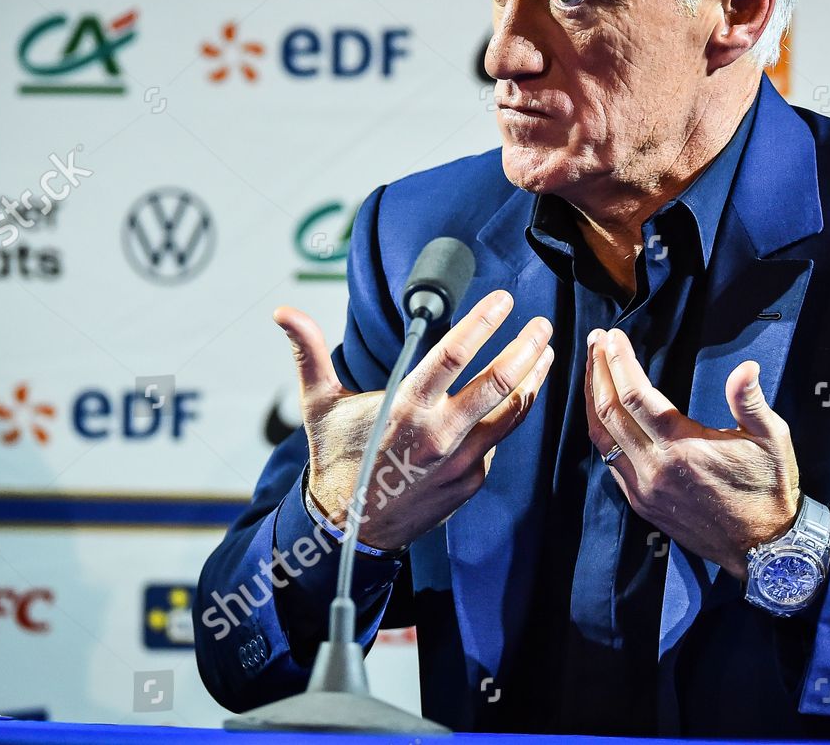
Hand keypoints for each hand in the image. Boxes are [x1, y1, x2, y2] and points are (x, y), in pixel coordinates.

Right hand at [276, 290, 552, 549]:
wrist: (347, 530)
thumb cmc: (336, 460)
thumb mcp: (319, 405)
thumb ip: (309, 354)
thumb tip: (284, 312)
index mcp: (406, 406)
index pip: (455, 353)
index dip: (484, 322)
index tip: (504, 300)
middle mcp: (439, 432)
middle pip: (499, 381)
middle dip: (527, 347)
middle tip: (543, 325)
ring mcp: (461, 459)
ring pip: (513, 412)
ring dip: (534, 379)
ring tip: (545, 354)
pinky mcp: (472, 480)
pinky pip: (496, 442)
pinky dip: (505, 418)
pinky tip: (513, 400)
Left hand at [585, 327, 800, 578]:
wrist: (763, 548)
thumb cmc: (770, 488)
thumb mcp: (772, 439)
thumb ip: (750, 402)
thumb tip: (745, 368)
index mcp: (683, 447)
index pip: (635, 395)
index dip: (618, 362)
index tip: (612, 336)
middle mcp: (655, 468)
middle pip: (609, 412)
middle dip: (598, 371)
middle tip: (595, 340)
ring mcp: (644, 489)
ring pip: (601, 438)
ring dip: (592, 399)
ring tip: (593, 369)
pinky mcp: (641, 503)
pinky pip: (610, 461)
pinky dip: (602, 431)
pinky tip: (605, 412)